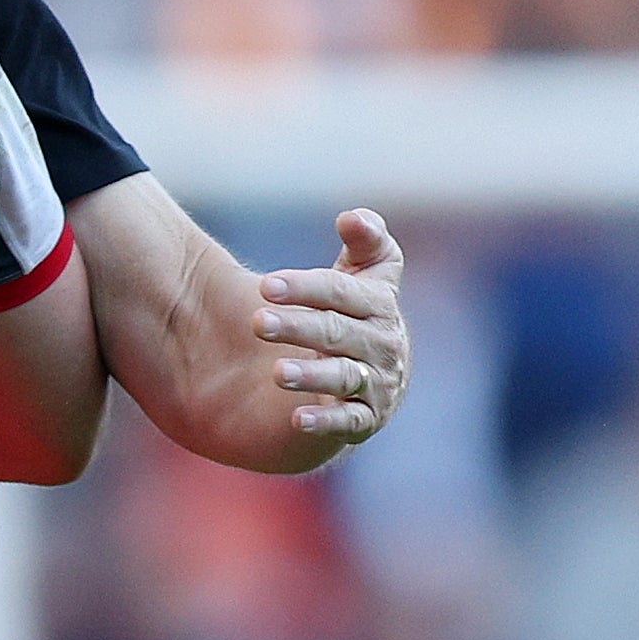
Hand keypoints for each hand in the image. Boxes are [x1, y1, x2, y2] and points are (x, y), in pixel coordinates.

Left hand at [253, 209, 407, 442]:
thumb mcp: (368, 273)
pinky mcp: (367, 418)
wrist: (380, 373)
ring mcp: (377, 382)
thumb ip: (366, 240)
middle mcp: (382, 343)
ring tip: (276, 371)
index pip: (341, 291)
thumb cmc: (361, 311)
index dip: (305, 287)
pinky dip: (325, 421)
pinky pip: (349, 422)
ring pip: (342, 376)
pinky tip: (296, 419)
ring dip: (310, 374)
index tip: (265, 285)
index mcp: (379, 302)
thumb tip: (352, 217)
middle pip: (336, 332)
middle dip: (296, 326)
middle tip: (256, 322)